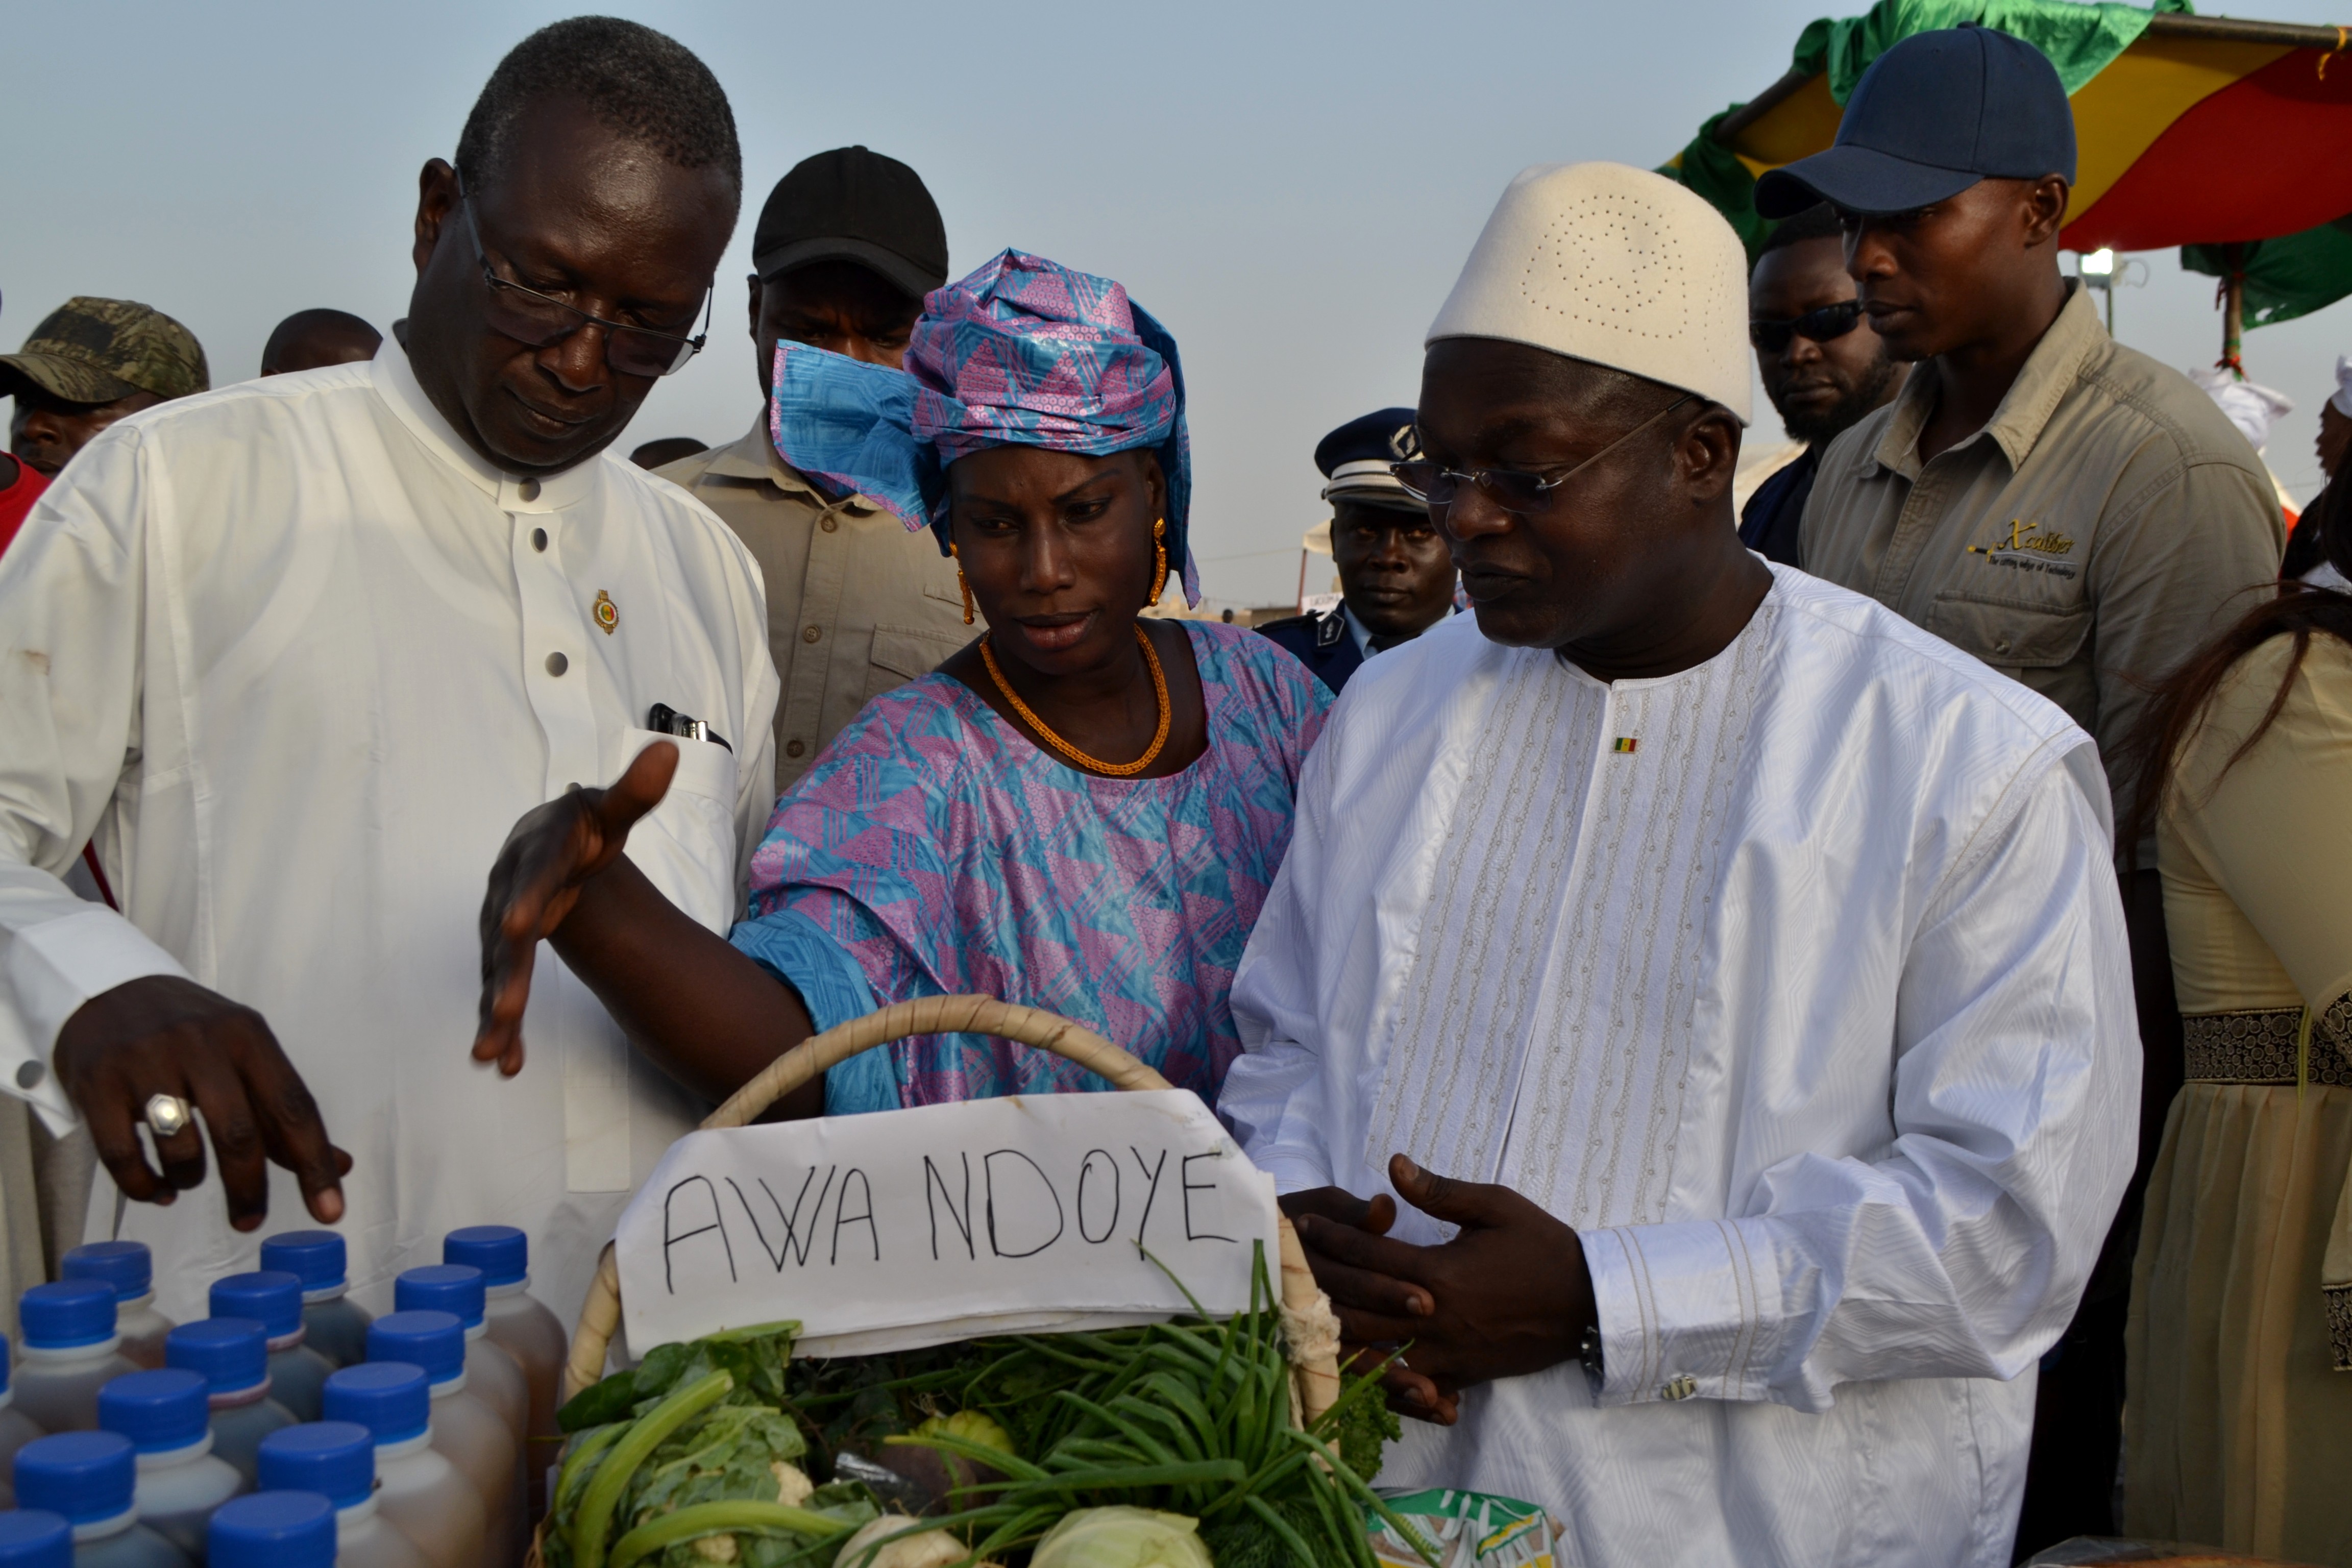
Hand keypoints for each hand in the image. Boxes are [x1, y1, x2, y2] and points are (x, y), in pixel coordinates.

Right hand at [52, 975, 352, 1230]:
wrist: (108, 989)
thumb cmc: (191, 1034)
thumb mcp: (244, 1055)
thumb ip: (283, 1112)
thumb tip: (339, 1166)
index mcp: (248, 1036)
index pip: (292, 1106)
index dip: (314, 1163)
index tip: (329, 1212)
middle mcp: (201, 1043)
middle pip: (239, 1132)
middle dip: (248, 1188)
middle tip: (248, 1220)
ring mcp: (146, 1060)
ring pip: (181, 1145)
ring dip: (190, 1179)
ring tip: (188, 1181)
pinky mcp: (98, 1081)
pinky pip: (122, 1153)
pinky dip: (143, 1184)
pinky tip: (156, 1189)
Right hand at [474, 742, 675, 1075]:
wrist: (546, 843)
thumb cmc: (581, 829)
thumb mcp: (606, 810)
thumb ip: (634, 792)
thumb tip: (668, 750)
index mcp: (538, 855)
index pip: (533, 876)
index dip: (524, 899)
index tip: (516, 926)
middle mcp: (510, 893)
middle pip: (506, 937)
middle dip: (507, 973)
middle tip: (504, 1009)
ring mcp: (501, 929)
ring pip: (497, 972)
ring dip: (495, 1010)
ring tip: (489, 1049)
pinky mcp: (503, 956)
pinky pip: (501, 992)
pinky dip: (503, 1027)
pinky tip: (503, 1063)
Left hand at [1289, 1154, 1594, 1422]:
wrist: (1587, 1304)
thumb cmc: (1541, 1246)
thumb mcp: (1496, 1206)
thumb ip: (1440, 1191)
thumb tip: (1393, 1165)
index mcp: (1438, 1273)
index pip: (1369, 1255)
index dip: (1332, 1237)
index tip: (1302, 1225)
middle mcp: (1434, 1319)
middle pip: (1359, 1310)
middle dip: (1321, 1292)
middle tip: (1286, 1277)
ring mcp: (1446, 1354)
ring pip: (1376, 1356)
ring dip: (1338, 1341)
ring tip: (1303, 1326)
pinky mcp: (1461, 1376)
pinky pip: (1411, 1388)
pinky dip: (1381, 1384)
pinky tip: (1355, 1376)